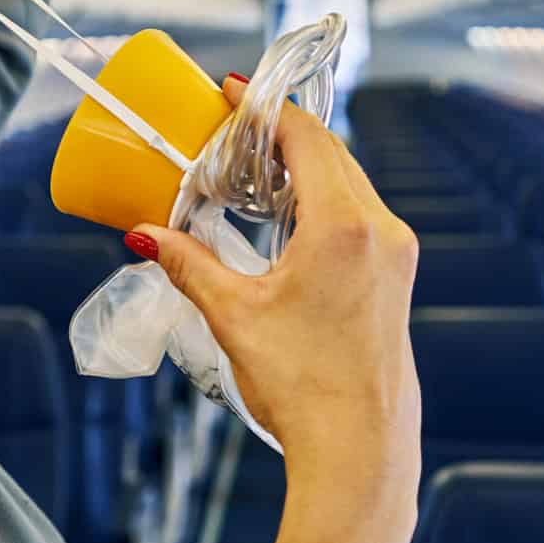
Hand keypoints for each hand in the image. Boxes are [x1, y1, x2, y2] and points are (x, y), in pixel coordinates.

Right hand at [135, 78, 421, 497]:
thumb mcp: (233, 316)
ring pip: (350, 181)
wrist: (359, 449)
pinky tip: (289, 217)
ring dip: (305, 166)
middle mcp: (381, 229)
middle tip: (233, 130)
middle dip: (282, 134)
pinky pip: (362, 212)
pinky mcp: (398, 277)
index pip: (306, 137)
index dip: (265, 108)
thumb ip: (189, 265)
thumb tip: (145, 236)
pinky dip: (325, 198)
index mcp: (343, 226)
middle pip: (331, 152)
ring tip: (255, 171)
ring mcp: (397, 253)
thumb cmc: (301, 385)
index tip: (231, 93)